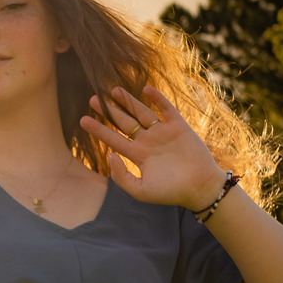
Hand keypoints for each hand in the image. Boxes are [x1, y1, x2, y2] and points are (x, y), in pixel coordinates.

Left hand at [79, 85, 225, 209]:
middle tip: (92, 99)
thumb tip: (110, 155)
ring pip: (142, 113)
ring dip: (128, 101)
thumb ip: (121, 176)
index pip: (114, 139)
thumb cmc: (170, 192)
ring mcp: (163, 133)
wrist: (200, 188)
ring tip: (113, 90)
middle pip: (124, 122)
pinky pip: (166, 109)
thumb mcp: (140, 190)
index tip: (82, 120)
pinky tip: (145, 89)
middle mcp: (148, 142)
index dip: (99, 130)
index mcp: (138, 156)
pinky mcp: (179, 127)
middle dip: (109, 111)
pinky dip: (157, 99)